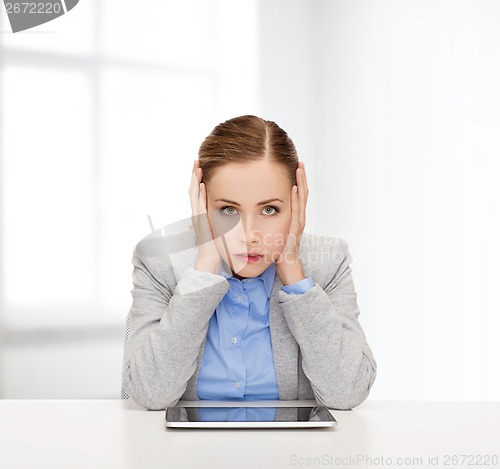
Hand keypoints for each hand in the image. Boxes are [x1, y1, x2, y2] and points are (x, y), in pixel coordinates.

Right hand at [189, 160, 221, 273]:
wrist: (210, 260)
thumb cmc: (217, 246)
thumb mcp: (222, 227)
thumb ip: (224, 217)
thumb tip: (232, 210)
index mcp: (202, 213)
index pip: (198, 192)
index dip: (199, 178)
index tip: (202, 166)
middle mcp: (197, 213)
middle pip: (194, 189)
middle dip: (195, 175)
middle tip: (197, 160)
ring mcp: (197, 217)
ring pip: (193, 195)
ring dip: (194, 180)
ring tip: (197, 167)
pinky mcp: (200, 222)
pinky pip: (198, 205)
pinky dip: (199, 194)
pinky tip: (200, 184)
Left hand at [275, 161, 308, 284]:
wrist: (287, 265)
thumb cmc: (280, 250)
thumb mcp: (276, 231)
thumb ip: (274, 221)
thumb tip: (264, 212)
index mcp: (295, 217)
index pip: (298, 195)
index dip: (298, 181)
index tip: (295, 168)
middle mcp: (300, 218)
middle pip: (303, 193)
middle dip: (301, 177)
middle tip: (300, 162)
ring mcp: (299, 222)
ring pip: (302, 198)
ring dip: (301, 183)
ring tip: (299, 169)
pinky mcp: (296, 228)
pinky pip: (297, 210)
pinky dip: (297, 198)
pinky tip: (295, 187)